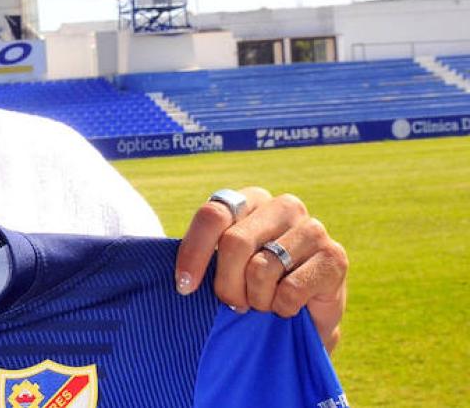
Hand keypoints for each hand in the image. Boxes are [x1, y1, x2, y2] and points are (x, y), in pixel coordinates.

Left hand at [174, 187, 347, 351]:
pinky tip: (288, 306)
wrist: (303, 317)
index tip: (184, 287)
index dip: (194, 252)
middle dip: (226, 285)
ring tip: (264, 303)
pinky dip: (282, 307)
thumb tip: (182, 279)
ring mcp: (313, 228)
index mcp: (250, 199)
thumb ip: (205, 258)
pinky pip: (290, 289)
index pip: (213, 215)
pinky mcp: (335, 256)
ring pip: (262, 268)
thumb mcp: (223, 266)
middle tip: (233, 304)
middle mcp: (283, 206)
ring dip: (257, 299)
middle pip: (234, 243)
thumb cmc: (254, 286)